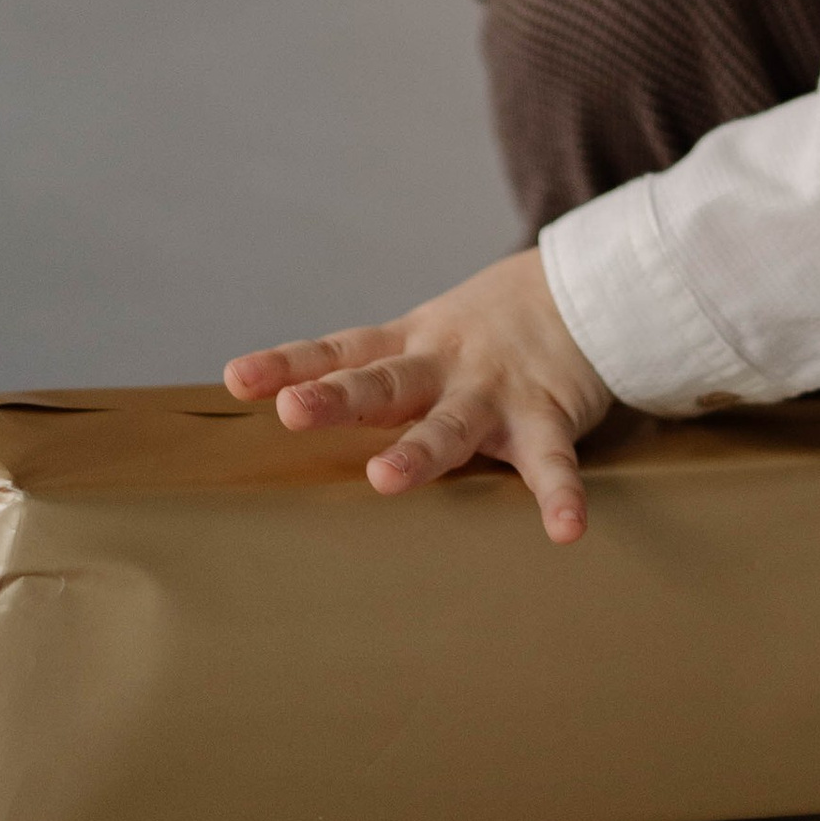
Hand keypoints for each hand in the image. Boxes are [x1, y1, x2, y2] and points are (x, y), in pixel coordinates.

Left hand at [226, 252, 609, 543]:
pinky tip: (565, 529)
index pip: (340, 351)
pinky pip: (552, 461)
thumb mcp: (422, 340)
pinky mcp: (546, 414)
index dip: (289, 363)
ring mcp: (494, 391)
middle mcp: (443, 365)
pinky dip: (560, 495)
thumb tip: (294, 413)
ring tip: (385, 480)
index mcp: (408, 346)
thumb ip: (371, 375)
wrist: (580, 291)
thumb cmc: (485, 331)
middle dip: (338, 398)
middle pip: (384, 382)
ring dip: (420, 452)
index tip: (239, 378)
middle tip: (294, 411)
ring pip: (452, 424)